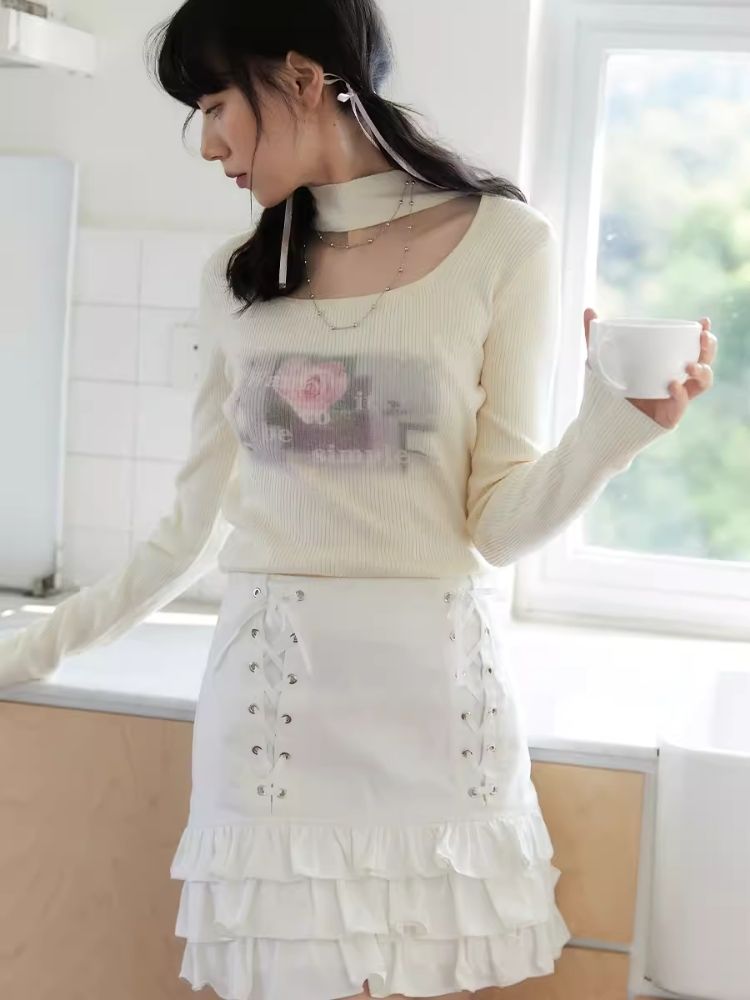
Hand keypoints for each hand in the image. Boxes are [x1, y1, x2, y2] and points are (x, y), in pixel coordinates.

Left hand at [584, 309, 716, 428]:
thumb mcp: (599, 361)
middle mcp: (675, 381)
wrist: (598, 424)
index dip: (703, 334)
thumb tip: (588, 310)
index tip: (703, 321)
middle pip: (704, 362)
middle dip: (709, 348)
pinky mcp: (668, 417)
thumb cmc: (605, 392)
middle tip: (702, 338)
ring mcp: (674, 400)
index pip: (692, 348)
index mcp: (665, 365)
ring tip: (690, 365)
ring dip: (703, 371)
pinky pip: (681, 405)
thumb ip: (593, 337)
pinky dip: (680, 394)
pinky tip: (672, 384)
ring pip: (702, 384)